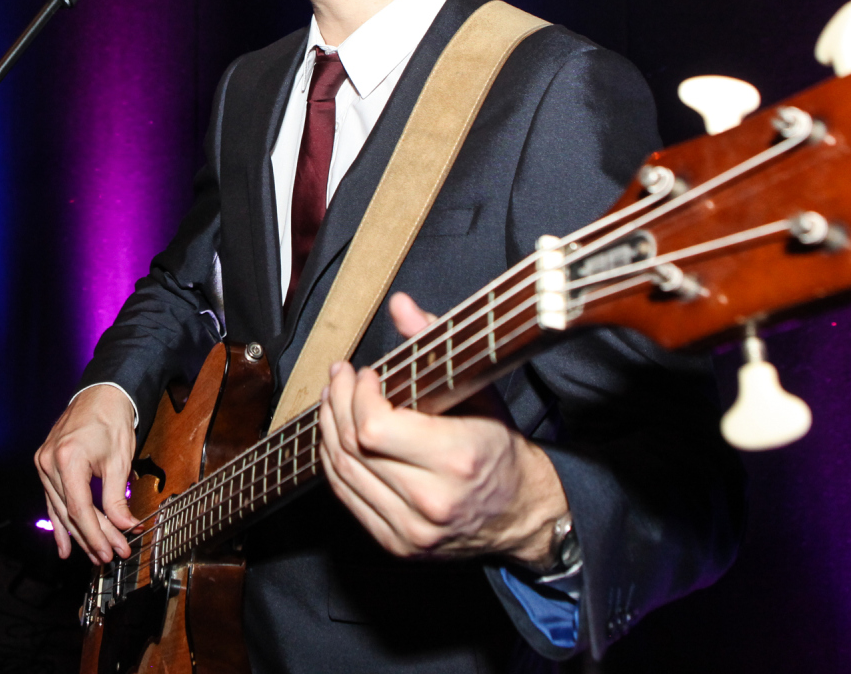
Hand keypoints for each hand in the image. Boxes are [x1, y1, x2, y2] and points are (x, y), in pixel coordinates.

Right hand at [33, 384, 138, 562]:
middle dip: (93, 537)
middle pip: (70, 512)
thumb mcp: (119, 461)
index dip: (96, 535)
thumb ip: (117, 497)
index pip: (80, 509)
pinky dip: (61, 521)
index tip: (112, 551)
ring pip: (61, 509)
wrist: (101, 394)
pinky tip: (64, 544)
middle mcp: (49, 462)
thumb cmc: (111, 421)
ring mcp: (43, 463)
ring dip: (78, 534)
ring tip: (93, 555)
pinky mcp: (45, 464)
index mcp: (67, 459)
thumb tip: (125, 526)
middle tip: (111, 556)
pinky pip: (53, 499)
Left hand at [318, 292, 566, 564]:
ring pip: (343, 473)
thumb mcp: (478, 389)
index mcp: (456, 459)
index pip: (374, 429)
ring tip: (333, 400)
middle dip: (338, 404)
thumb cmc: (499, 447)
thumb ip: (435, 344)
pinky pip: (348, 498)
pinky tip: (337, 436)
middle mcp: (432, 501)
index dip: (358, 396)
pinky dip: (334, 463)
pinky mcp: (398, 545)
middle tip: (339, 378)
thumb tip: (400, 305)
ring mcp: (413, 530)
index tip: (365, 374)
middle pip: (354, 448)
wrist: (521, 512)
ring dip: (329, 430)